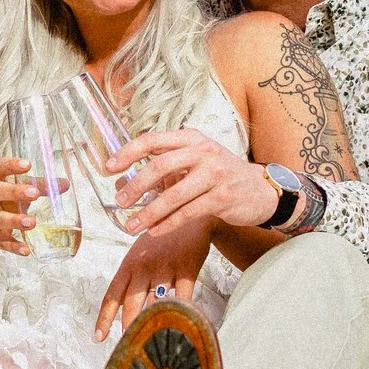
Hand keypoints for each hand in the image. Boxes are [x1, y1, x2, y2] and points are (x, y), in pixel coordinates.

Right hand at [0, 155, 38, 266]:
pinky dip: (13, 246)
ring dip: (14, 220)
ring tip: (32, 222)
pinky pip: (0, 242)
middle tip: (34, 194)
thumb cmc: (0, 199)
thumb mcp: (14, 187)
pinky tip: (26, 250)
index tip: (28, 165)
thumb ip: (37, 185)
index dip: (10, 166)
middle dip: (13, 192)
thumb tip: (64, 184)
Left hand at [96, 225, 211, 340]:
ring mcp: (165, 267)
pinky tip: (181, 324)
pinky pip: (183, 297)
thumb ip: (134, 279)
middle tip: (129, 348)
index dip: (104, 318)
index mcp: (129, 265)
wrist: (188, 211)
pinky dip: (181, 312)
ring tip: (153, 341)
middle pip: (131, 304)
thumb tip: (130, 310)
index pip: (112, 295)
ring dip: (154, 323)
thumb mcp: (141, 253)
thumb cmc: (161, 237)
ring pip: (155, 303)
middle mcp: (143, 267)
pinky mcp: (186, 268)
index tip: (99, 337)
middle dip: (128, 327)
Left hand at [105, 128, 282, 244]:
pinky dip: (168, 223)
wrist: (260, 190)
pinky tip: (155, 230)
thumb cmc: (221, 174)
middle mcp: (203, 151)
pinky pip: (188, 212)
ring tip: (131, 224)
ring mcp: (215, 174)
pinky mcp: (222, 197)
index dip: (127, 153)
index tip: (109, 168)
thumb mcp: (196, 159)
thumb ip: (167, 164)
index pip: (152, 140)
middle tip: (120, 201)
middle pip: (160, 166)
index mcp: (191, 138)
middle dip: (135, 186)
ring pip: (173, 195)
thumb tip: (127, 180)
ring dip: (148, 212)